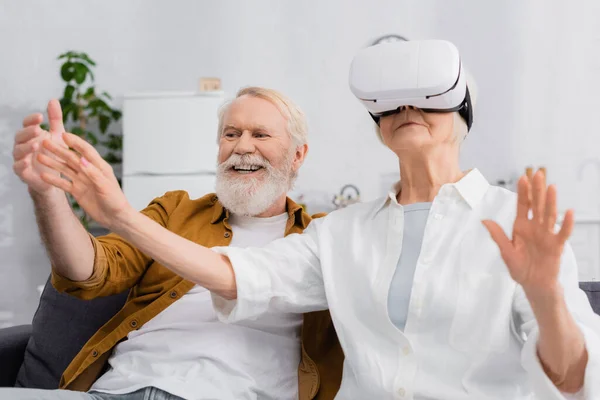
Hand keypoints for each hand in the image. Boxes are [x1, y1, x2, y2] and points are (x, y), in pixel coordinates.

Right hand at [12, 99, 67, 194]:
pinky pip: (18, 167)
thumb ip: (55, 119)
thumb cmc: (55, 153)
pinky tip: (27, 161)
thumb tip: (53, 99)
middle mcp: (23, 145)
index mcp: (31, 134)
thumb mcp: (58, 136)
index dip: (31, 120)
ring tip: (36, 145)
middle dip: (28, 132)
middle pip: (20, 136)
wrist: (54, 178)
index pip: (27, 124)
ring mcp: (21, 158)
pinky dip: (21, 164)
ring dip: (26, 147)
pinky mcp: (22, 172)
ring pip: (18, 151)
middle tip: (37, 129)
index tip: (40, 116)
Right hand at [37, 132, 133, 229]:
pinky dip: (54, 179)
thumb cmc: (115, 201)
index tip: (63, 134)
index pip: (86, 151)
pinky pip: (64, 183)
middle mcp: (90, 171)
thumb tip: (81, 159)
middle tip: (44, 142)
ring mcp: (82, 181)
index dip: (75, 142)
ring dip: (53, 163)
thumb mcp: (104, 185)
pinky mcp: (78, 191)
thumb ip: (92, 172)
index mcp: (100, 166)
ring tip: (39, 157)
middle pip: (72, 158)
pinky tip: (43, 175)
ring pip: (65, 169)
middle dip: (59, 150)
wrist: (115, 217)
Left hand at [482, 170, 573, 295]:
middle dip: (537, 190)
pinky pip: (562, 233)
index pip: (523, 205)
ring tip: (551, 187)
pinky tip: (569, 212)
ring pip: (549, 215)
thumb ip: (498, 235)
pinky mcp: (556, 246)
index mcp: (522, 226)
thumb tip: (484, 220)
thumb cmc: (520, 268)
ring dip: (551, 201)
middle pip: (537, 205)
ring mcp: (547, 235)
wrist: (533, 284)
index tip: (523, 177)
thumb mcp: (506, 251)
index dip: (523, 192)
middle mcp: (535, 227)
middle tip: (538, 174)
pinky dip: (566, 223)